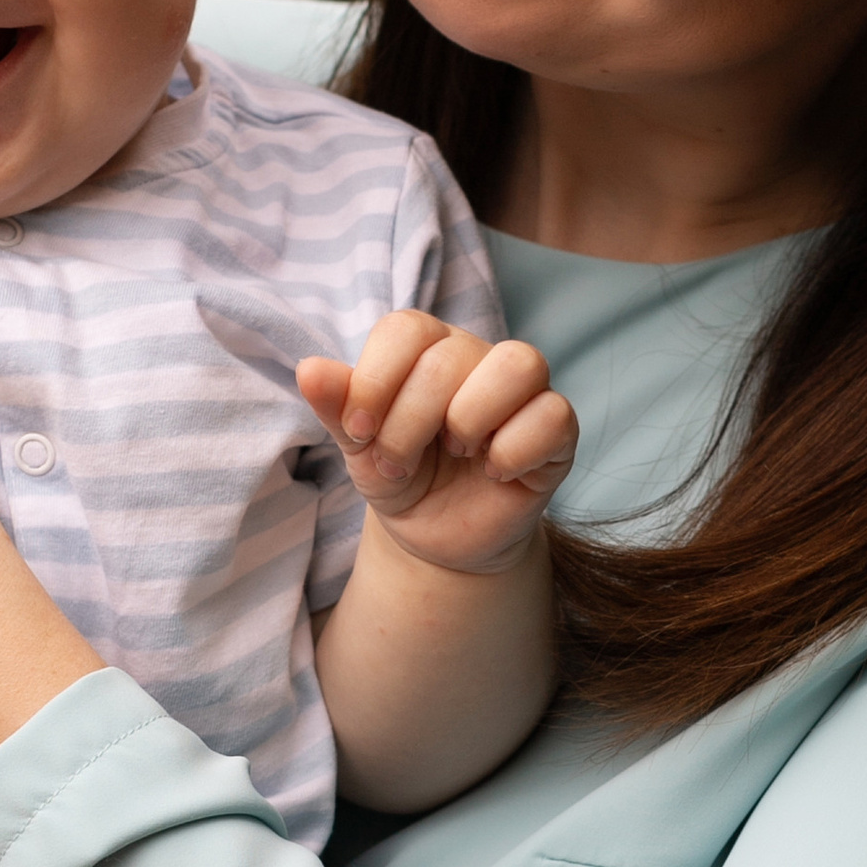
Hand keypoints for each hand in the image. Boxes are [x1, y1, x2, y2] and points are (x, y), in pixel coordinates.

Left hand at [298, 313, 578, 577]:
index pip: (406, 329)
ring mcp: (524, 392)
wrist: (435, 538)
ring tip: (456, 453)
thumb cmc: (400, 477)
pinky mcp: (557, 432)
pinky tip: (492, 473)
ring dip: (470, 418)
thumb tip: (309, 369)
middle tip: (396, 463)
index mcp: (427, 348)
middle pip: (449, 358)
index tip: (356, 432)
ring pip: (518, 363)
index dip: (375, 380)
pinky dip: (514, 449)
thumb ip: (338, 407)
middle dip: (408, 422)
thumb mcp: (359, 447)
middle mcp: (478, 358)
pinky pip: (553, 415)